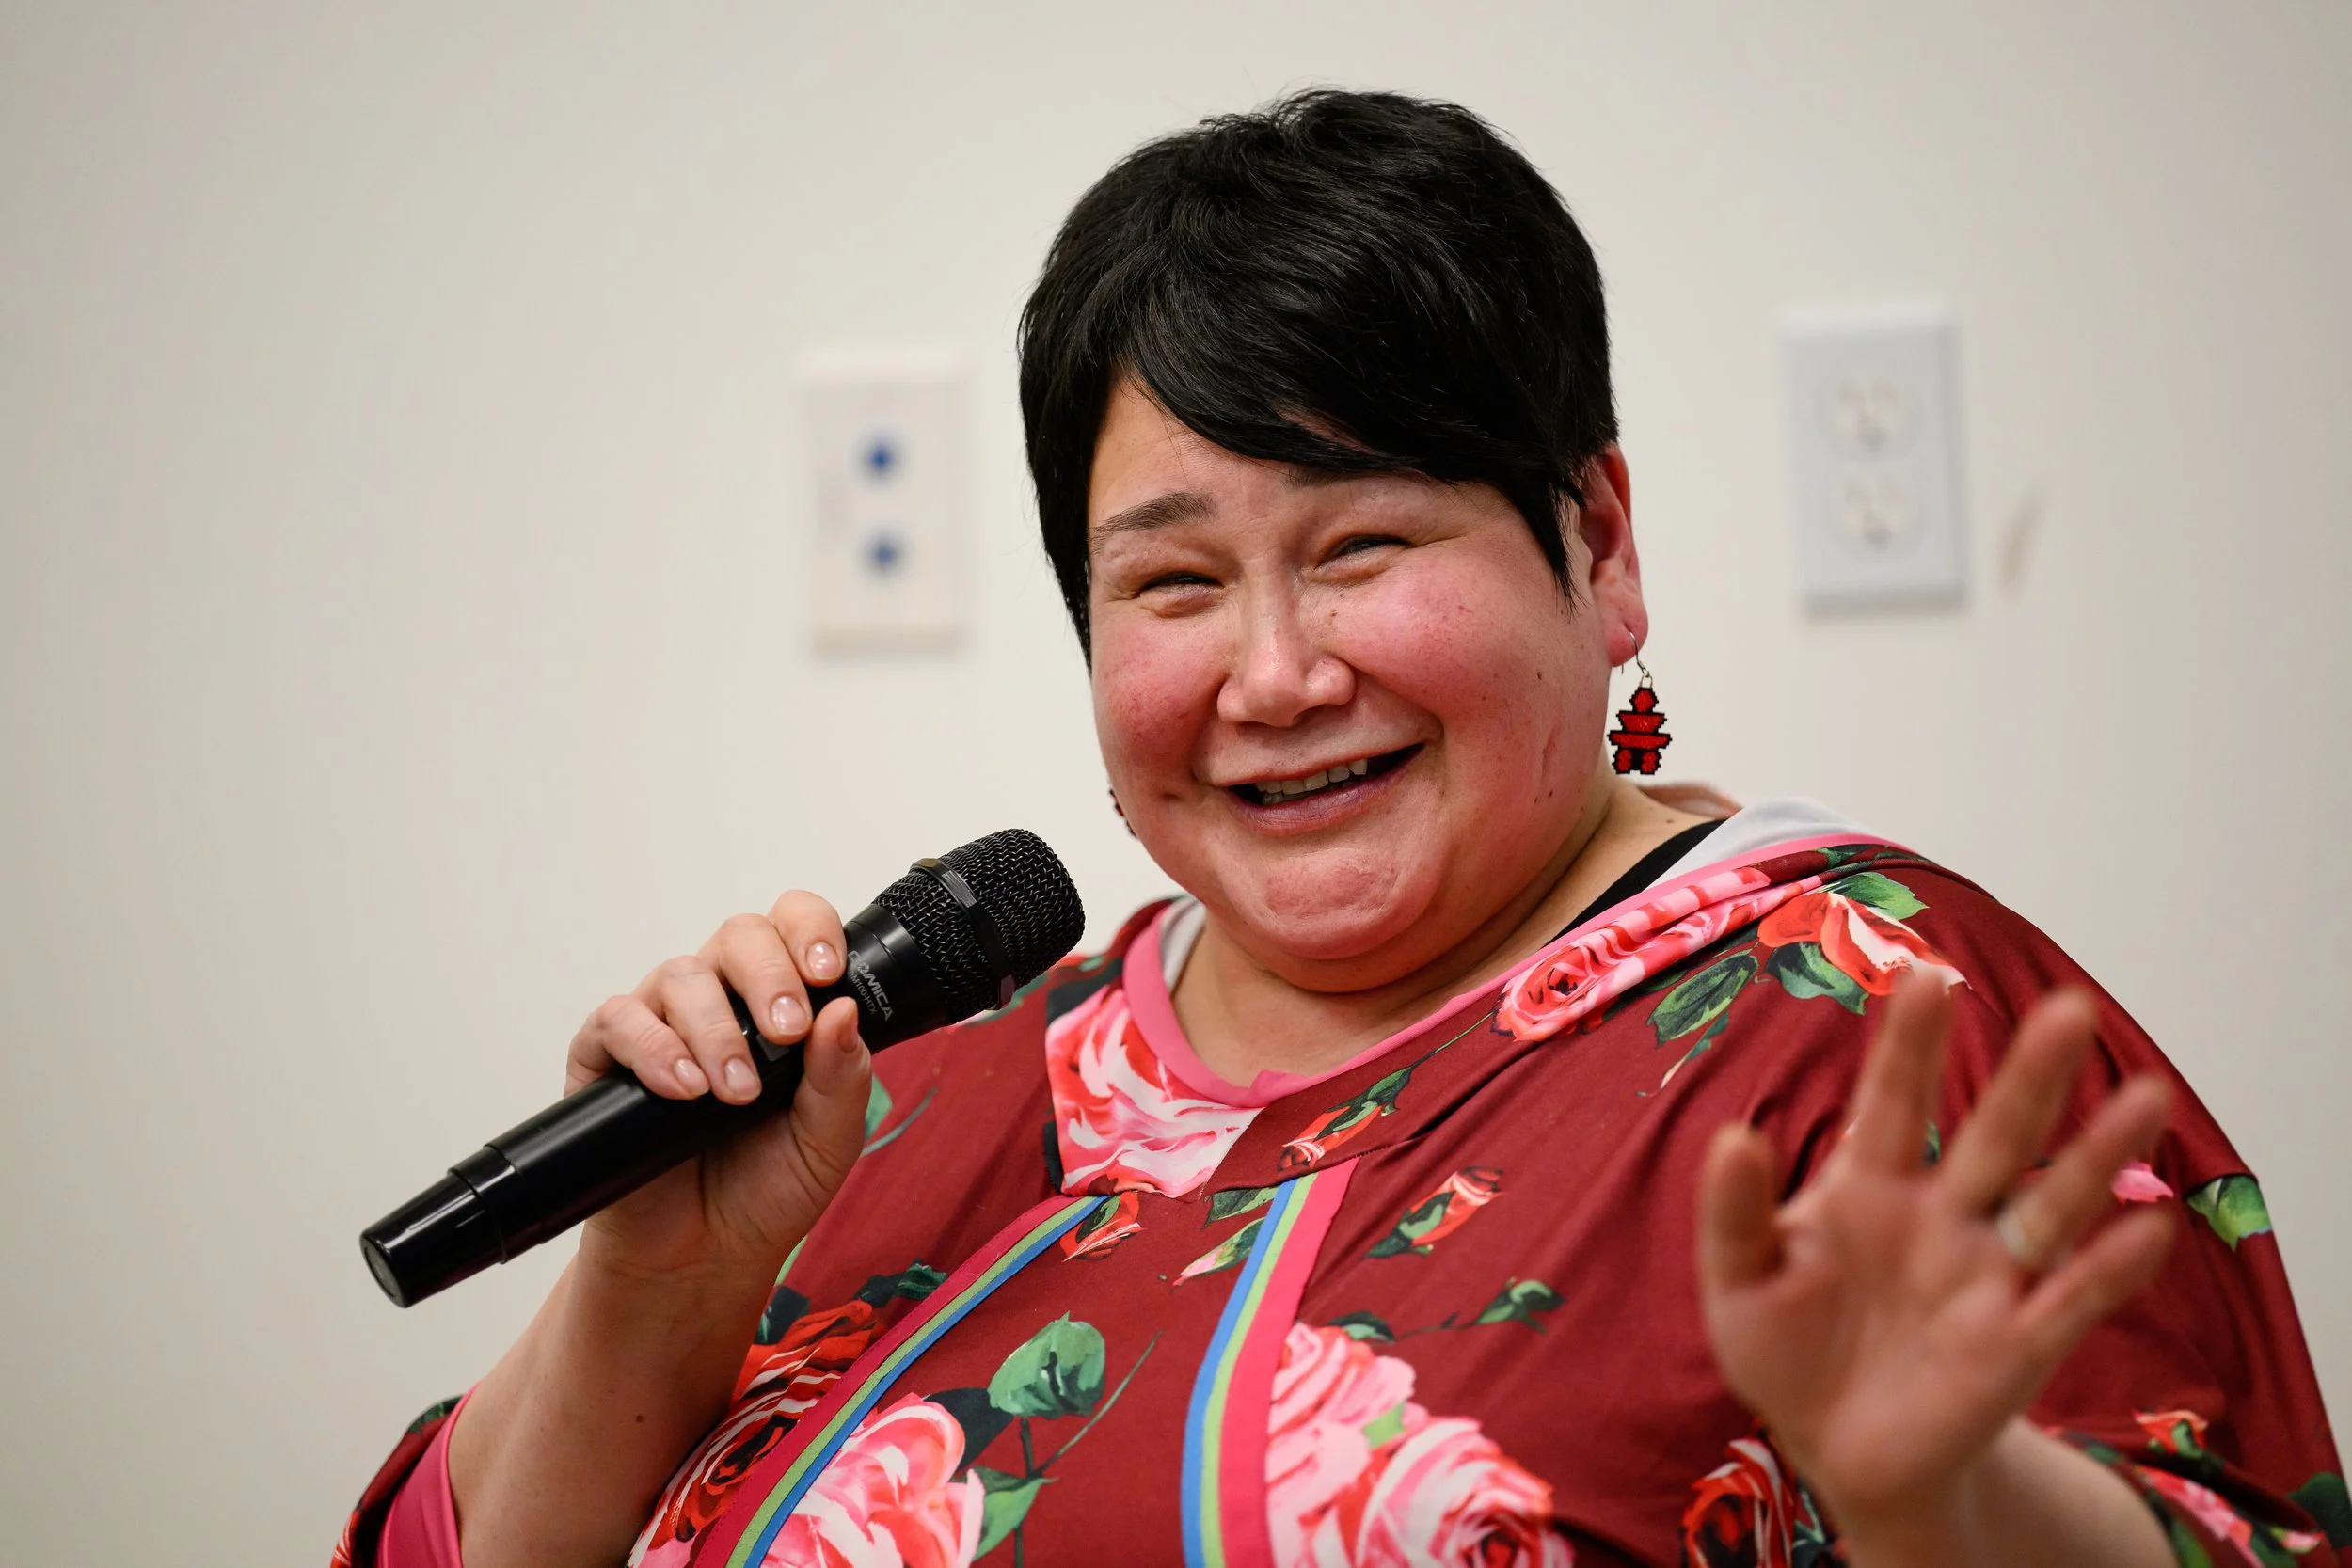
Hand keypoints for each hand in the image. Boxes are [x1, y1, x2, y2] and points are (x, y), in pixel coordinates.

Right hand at [566, 891, 873, 1284]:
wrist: (704, 1257)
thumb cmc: (767, 1189)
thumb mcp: (828, 1139)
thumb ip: (843, 1076)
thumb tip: (844, 1009)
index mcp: (782, 1001)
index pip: (793, 926)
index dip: (811, 931)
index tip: (827, 973)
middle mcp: (722, 999)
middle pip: (740, 935)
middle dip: (770, 976)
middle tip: (787, 1033)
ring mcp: (663, 1022)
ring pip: (682, 976)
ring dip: (717, 1030)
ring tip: (734, 1093)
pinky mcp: (607, 1057)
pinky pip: (620, 1020)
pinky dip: (653, 1048)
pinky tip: (682, 1088)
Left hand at [1696, 975, 2175, 1546]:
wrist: (1834, 1447)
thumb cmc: (1784, 1348)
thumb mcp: (1738, 1281)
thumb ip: (1734, 1214)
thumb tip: (1733, 1135)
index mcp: (1868, 1185)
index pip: (1892, 1101)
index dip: (1910, 1044)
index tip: (1927, 975)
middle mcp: (1941, 1215)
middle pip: (1994, 1135)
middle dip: (2029, 1076)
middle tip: (2069, 1007)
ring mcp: (1987, 1275)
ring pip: (2053, 1203)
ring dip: (2099, 1156)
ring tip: (2146, 1096)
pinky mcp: (2018, 1343)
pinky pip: (2073, 1298)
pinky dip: (2110, 1268)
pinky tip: (2151, 1228)